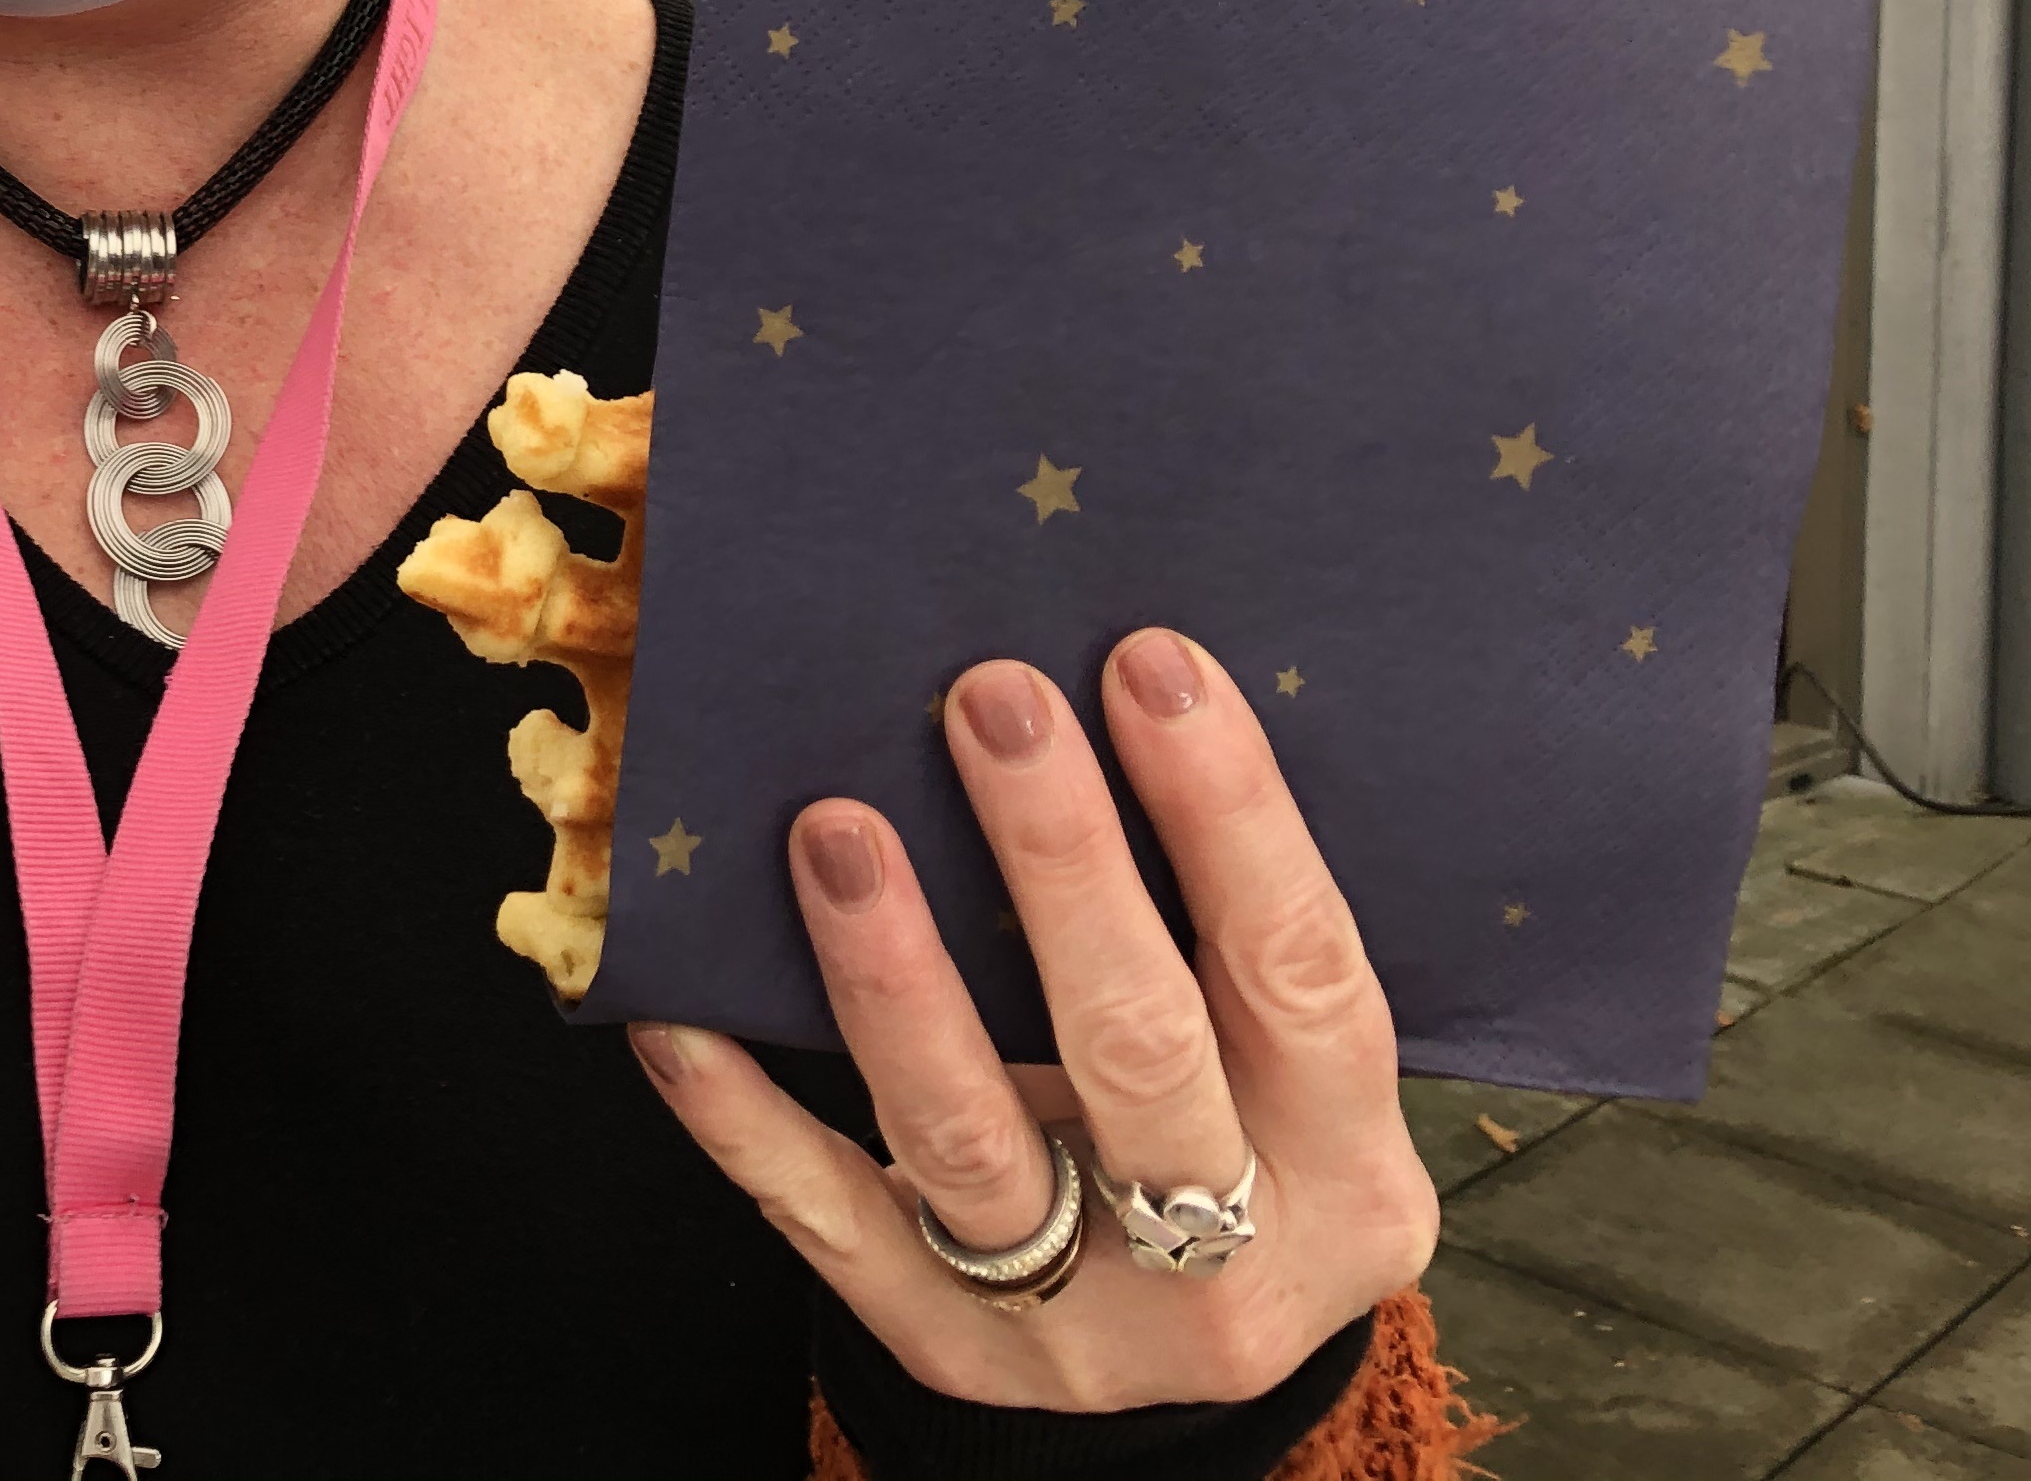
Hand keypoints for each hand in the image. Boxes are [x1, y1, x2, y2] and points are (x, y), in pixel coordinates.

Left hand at [631, 632, 1438, 1410]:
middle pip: (1140, 1049)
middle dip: (1060, 861)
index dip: (1229, 815)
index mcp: (1350, 1176)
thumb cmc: (1229, 1149)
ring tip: (832, 830)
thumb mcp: (1284, 1080)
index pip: (1302, 974)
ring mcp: (1077, 1324)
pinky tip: (680, 1013)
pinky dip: (746, 1114)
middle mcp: (1228, 1269)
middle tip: (989, 697)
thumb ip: (1218, 936)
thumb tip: (1109, 687)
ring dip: (894, 973)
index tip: (1149, 660)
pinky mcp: (943, 1347)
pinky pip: (828, 1215)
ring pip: (970, 1136)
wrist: (1175, 1371)